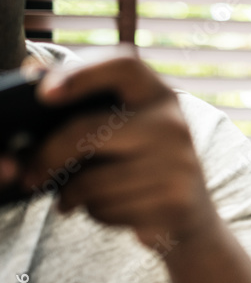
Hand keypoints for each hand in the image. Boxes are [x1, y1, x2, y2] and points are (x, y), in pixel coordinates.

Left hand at [11, 46, 218, 247]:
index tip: (43, 94)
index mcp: (157, 95)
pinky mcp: (174, 199)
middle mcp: (173, 123)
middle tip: (27, 176)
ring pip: (93, 181)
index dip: (81, 73)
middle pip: (88, 131)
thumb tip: (28, 74)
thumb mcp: (122, 129)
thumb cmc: (141, 165)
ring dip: (74, 195)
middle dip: (48, 156)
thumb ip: (82, 106)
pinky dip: (97, 214)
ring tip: (81, 196)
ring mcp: (178, 162)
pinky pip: (109, 208)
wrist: (191, 216)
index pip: (123, 65)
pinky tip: (111, 210)